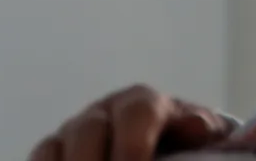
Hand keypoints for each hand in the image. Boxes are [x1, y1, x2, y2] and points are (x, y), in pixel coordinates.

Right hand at [27, 84, 235, 160]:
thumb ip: (201, 131)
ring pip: (54, 148)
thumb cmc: (187, 146)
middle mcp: (103, 112)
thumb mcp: (202, 137)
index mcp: (143, 102)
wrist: (168, 147)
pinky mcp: (53, 154)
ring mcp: (72, 133)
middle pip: (88, 131)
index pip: (136, 114)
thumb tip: (197, 127)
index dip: (133, 146)